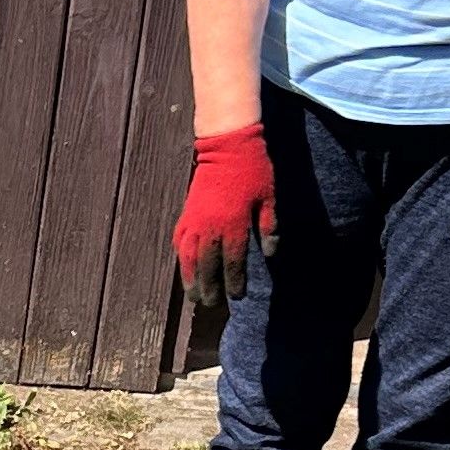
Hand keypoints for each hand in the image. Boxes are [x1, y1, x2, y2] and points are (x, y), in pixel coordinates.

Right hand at [171, 124, 276, 314]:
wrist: (227, 145)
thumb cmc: (253, 170)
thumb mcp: (269, 198)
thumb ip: (268, 227)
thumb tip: (270, 253)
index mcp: (234, 225)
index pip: (233, 262)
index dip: (234, 282)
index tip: (237, 296)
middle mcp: (211, 227)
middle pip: (207, 266)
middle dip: (209, 287)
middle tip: (211, 304)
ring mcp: (196, 221)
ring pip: (188, 257)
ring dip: (190, 278)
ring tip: (193, 295)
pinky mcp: (187, 213)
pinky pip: (179, 241)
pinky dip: (180, 257)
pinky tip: (184, 267)